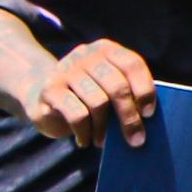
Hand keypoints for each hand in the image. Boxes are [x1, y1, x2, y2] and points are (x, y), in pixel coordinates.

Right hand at [30, 39, 156, 146]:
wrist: (42, 95)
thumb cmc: (88, 96)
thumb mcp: (108, 88)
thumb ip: (128, 94)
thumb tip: (149, 121)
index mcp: (106, 49)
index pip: (132, 64)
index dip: (144, 90)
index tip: (149, 114)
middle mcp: (85, 55)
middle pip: (117, 87)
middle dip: (129, 117)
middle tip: (136, 140)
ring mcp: (65, 70)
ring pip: (98, 102)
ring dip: (104, 128)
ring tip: (103, 141)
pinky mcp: (50, 89)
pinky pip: (77, 115)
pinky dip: (84, 132)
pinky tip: (85, 141)